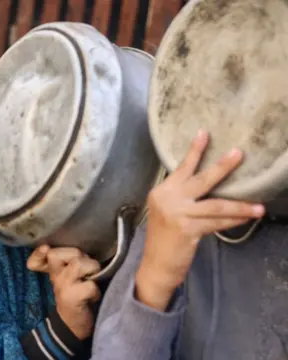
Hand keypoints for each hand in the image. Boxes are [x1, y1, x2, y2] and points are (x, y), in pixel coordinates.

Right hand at [28, 246, 100, 339]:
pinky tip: (92, 297)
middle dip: (79, 255)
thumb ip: (69, 262)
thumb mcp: (69, 277)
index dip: (39, 253)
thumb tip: (78, 251)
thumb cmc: (76, 297)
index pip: (39, 256)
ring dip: (91, 268)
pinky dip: (96, 291)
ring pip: (77, 264)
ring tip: (91, 279)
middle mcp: (54, 277)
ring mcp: (62, 286)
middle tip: (86, 269)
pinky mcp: (73, 297)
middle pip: (61, 253)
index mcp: (53, 271)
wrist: (73, 326)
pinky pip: (90, 285)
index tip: (45, 249)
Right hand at [136, 130, 264, 310]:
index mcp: (161, 192)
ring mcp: (177, 214)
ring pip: (216, 205)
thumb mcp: (167, 213)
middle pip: (200, 179)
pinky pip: (217, 223)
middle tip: (238, 153)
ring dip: (240, 205)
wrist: (155, 266)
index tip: (204, 133)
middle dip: (222, 167)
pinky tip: (247, 218)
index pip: (181, 168)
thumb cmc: (164, 239)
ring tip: (258, 205)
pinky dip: (234, 221)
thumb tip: (210, 187)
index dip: (194, 151)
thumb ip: (182, 199)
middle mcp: (167, 199)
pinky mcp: (187, 229)